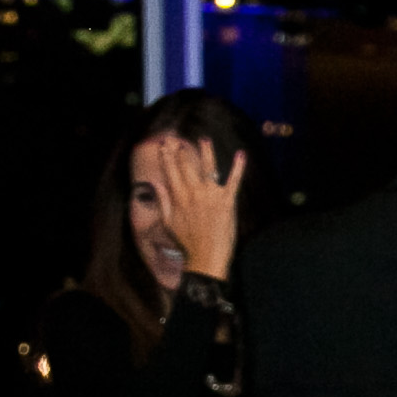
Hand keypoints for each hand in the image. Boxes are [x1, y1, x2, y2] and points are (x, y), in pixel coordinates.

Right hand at [145, 134, 247, 280]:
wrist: (206, 258)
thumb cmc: (187, 243)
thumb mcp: (168, 222)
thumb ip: (162, 200)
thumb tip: (154, 183)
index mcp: (178, 197)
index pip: (170, 170)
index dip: (166, 156)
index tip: (163, 145)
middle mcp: (194, 192)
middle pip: (186, 165)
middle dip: (180, 151)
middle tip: (177, 140)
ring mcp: (211, 196)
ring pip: (208, 167)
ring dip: (206, 151)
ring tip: (204, 139)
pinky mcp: (228, 202)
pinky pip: (234, 180)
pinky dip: (238, 167)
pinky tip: (242, 154)